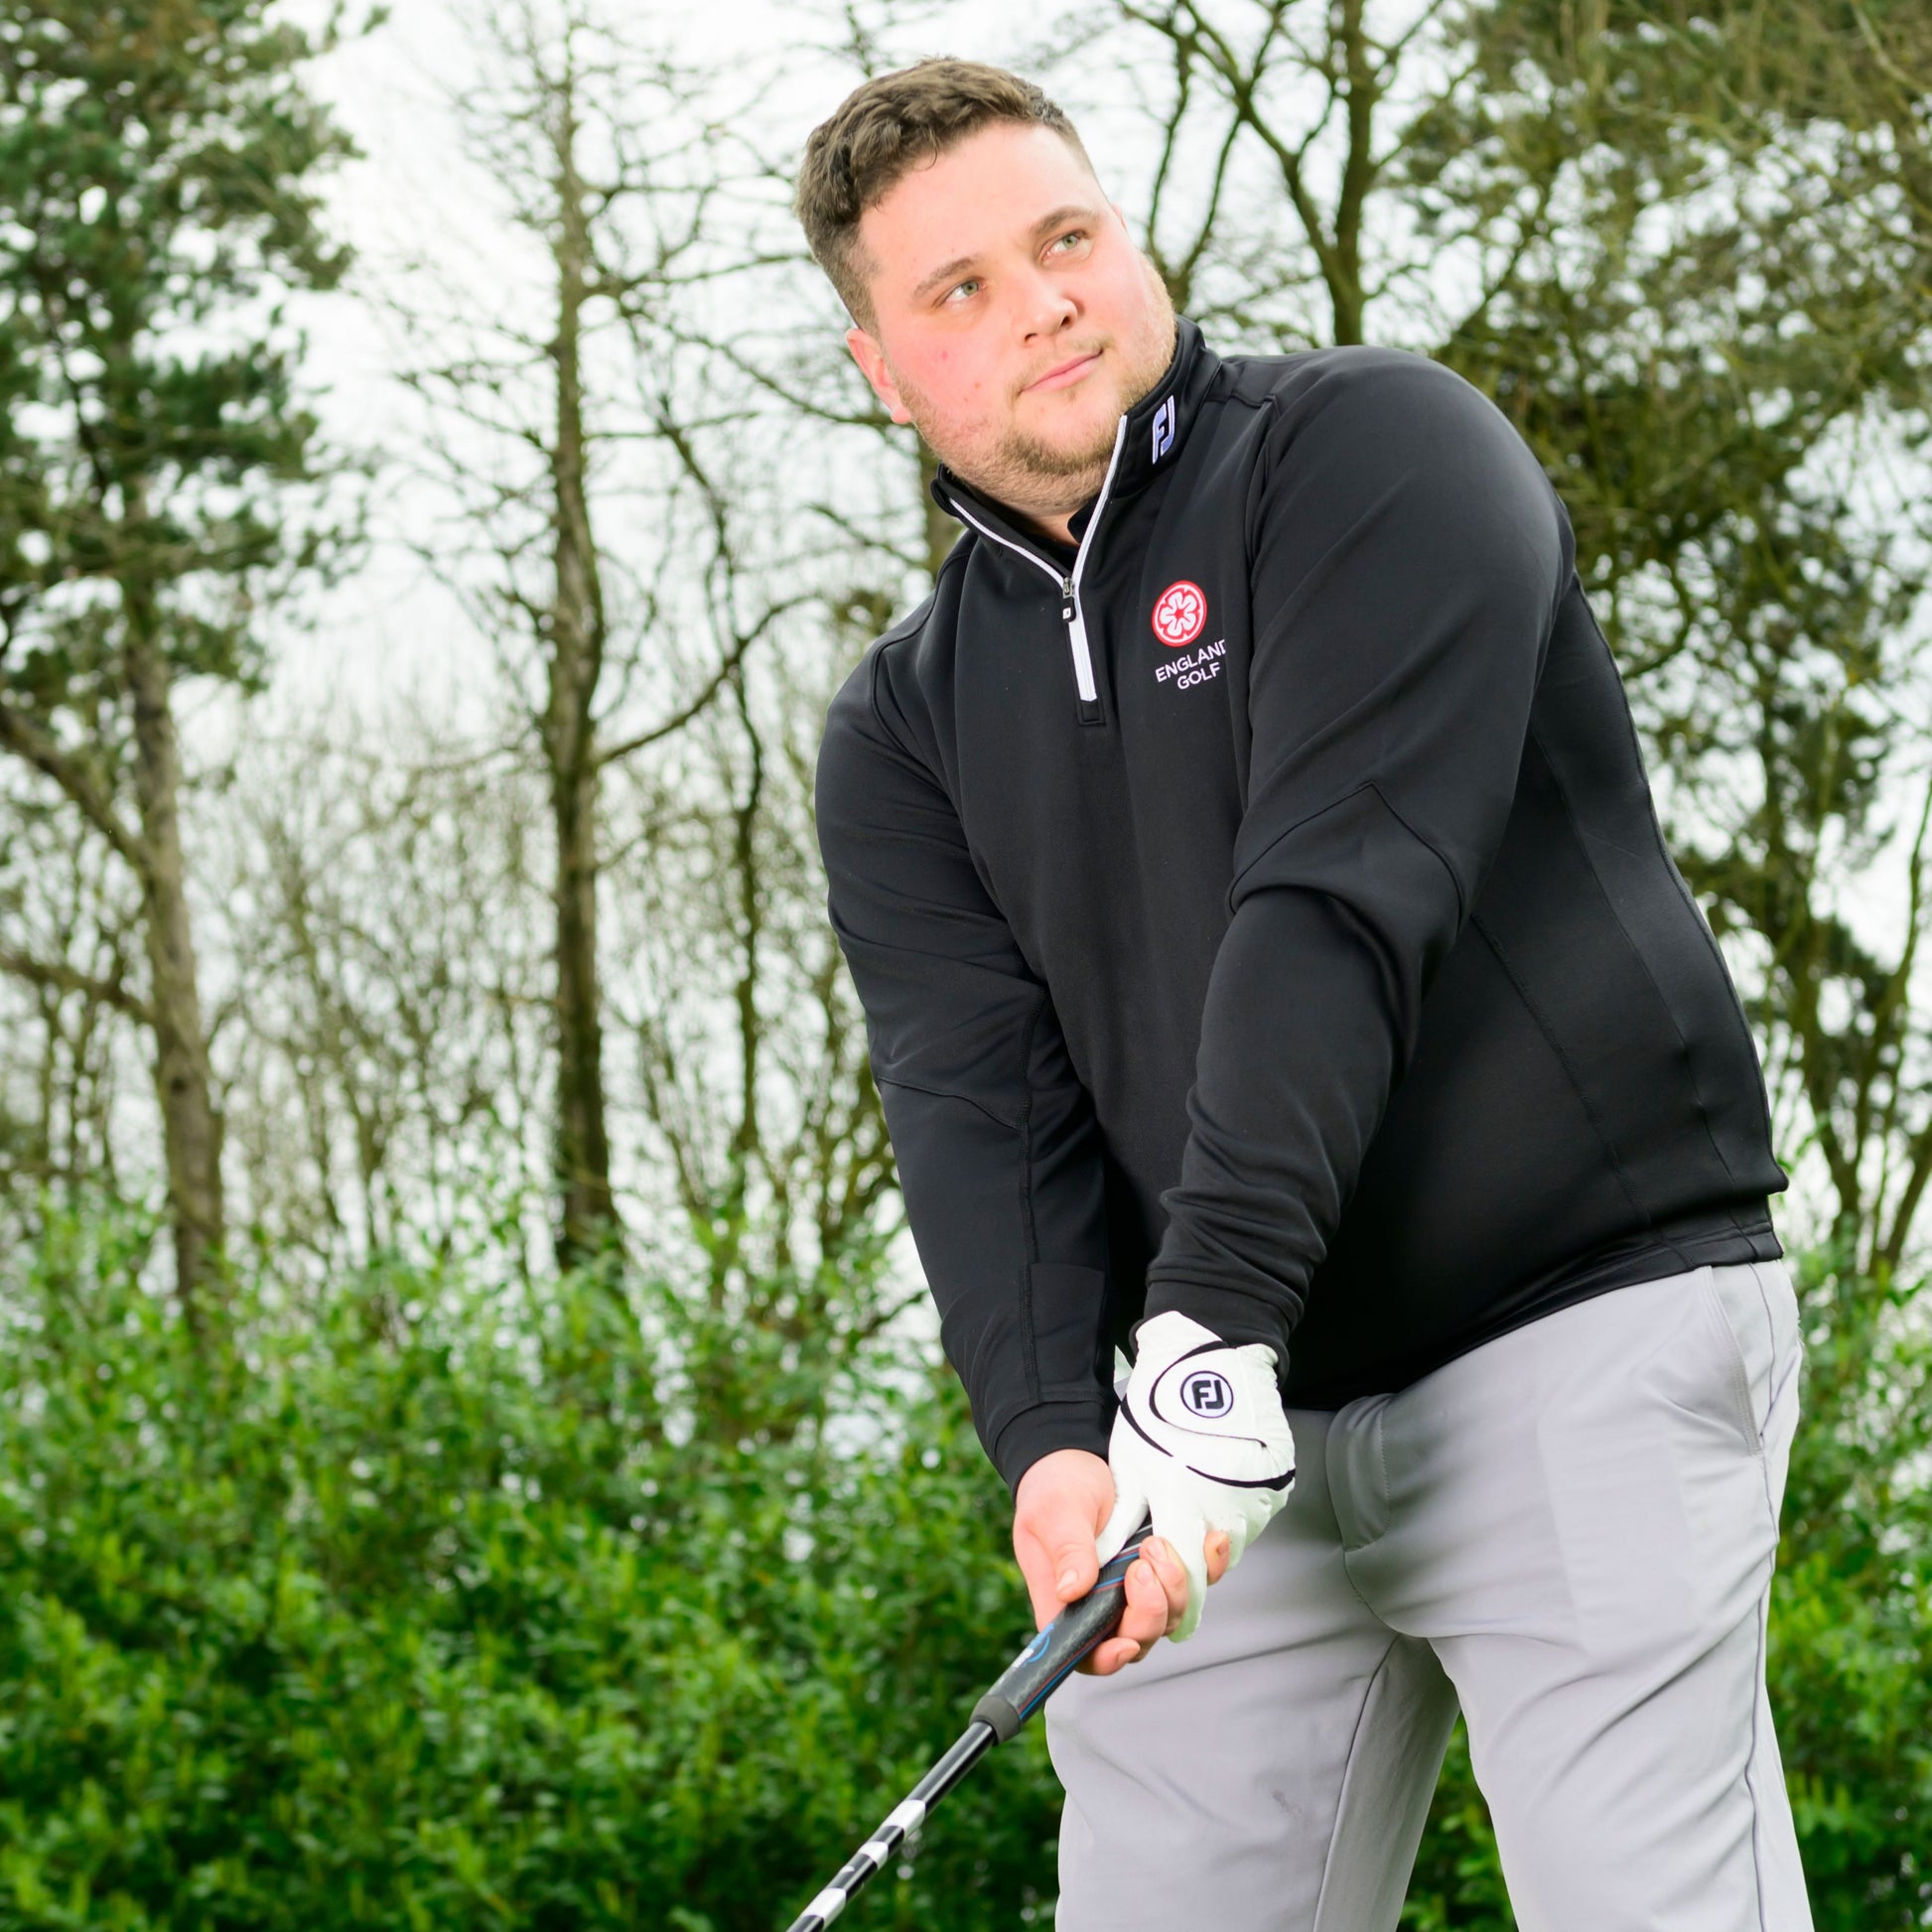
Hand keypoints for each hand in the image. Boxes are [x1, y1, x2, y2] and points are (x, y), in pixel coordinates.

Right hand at [1011, 1447, 1232, 1674]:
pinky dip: (1208, 1565)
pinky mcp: (1166, 1567)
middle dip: (1150, 1610)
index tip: (1127, 1643)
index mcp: (1067, 1604)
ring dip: (1174, 1586)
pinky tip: (1209, 1540)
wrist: (1080, 1459)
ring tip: (1156, 1543)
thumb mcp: (1054, 1513)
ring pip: (1171, 1615)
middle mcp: (1105, 1604)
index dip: (1109, 1659)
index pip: (1088, 1653)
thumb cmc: (1055, 1488)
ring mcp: (1138, 1588)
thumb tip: (1073, 1590)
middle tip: (1142, 1563)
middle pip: (1138, 1638)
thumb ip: (1066, 1549)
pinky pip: (1197, 1582)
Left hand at [1097, 1311, 1295, 1641]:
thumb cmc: (1160, 1410)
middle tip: (1167, 1539)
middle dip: (1190, 1565)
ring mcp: (1258, 1498)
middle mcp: (1227, 1511)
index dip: (1176, 1603)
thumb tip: (1091, 1574)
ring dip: (1213, 1535)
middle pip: (1213, 1567)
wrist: (1211, 1358)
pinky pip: (1254, 1514)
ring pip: (1235, 1542)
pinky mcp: (1276, 1484)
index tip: (1169, 1614)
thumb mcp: (1128, 1467)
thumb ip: (1118, 1525)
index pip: (1186, 1583)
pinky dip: (1234, 1509)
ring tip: (1190, 1497)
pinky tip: (1215, 1482)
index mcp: (1184, 1508)